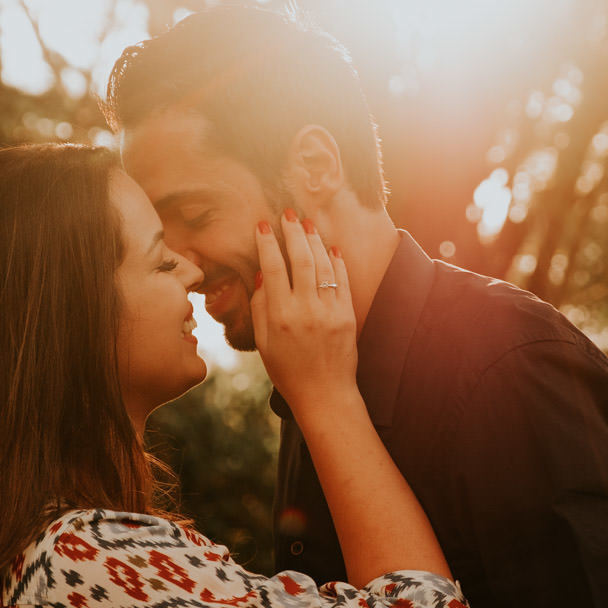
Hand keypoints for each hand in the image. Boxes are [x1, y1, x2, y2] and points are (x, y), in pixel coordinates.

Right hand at [250, 212, 355, 411]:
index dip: (267, 242)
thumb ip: (260, 306)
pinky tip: (331, 247)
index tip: (262, 225)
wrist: (324, 393)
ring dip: (315, 240)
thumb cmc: (288, 370)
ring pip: (323, 265)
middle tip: (287, 213)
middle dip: (292, 232)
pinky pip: (342, 280)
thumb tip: (262, 274)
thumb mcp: (262, 342)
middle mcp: (305, 309)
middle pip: (300, 259)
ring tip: (306, 224)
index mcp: (280, 316)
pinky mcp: (347, 315)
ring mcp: (329, 311)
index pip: (273, 267)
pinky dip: (337, 261)